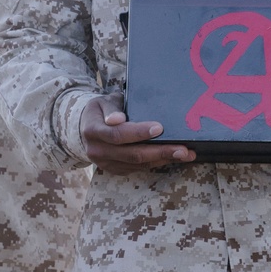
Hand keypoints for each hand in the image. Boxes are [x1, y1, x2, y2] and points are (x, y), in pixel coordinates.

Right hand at [80, 94, 195, 173]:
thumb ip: (111, 108)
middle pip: (132, 154)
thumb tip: (117, 119)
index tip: (159, 128)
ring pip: (138, 164)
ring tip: (186, 154)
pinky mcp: (115, 170)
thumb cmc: (100, 110)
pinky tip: (172, 158)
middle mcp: (98, 150)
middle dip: (160, 152)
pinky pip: (138, 169)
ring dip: (163, 159)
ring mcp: (106, 163)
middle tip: (183, 150)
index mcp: (93, 131)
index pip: (118, 134)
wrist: (85, 128)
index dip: (139, 133)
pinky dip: (156, 163)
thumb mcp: (103, 102)